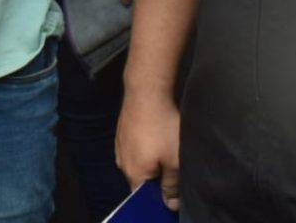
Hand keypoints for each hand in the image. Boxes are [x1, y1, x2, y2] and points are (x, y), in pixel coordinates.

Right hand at [116, 90, 182, 210]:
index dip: (161, 196)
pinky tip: (157, 134)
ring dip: (152, 159)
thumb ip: (172, 185)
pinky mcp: (123, 132)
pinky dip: (146, 146)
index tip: (174, 184)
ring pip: (139, 162)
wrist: (146, 91)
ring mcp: (120, 146)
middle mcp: (122, 163)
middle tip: (174, 162)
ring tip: (166, 145)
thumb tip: (170, 204)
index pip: (145, 197)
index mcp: (134, 174)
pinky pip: (135, 147)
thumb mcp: (174, 160)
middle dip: (158, 176)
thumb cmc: (162, 127)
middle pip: (142, 179)